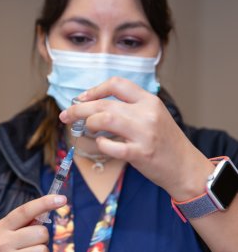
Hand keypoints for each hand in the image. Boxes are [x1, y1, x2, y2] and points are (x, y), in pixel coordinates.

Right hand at [0, 194, 66, 251]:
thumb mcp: (4, 236)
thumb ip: (23, 225)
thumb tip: (46, 212)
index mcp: (1, 227)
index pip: (25, 211)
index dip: (45, 203)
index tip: (62, 199)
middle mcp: (2, 242)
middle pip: (41, 233)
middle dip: (42, 241)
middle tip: (30, 248)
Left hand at [59, 77, 213, 199]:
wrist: (185, 166)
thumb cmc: (166, 142)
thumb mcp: (154, 116)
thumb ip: (131, 109)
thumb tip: (97, 108)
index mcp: (149, 100)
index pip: (117, 84)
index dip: (94, 89)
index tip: (81, 98)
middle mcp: (146, 113)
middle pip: (104, 103)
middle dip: (79, 108)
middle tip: (66, 115)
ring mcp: (144, 133)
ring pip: (105, 119)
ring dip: (89, 123)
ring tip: (86, 129)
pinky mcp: (140, 153)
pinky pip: (110, 146)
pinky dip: (101, 145)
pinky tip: (102, 145)